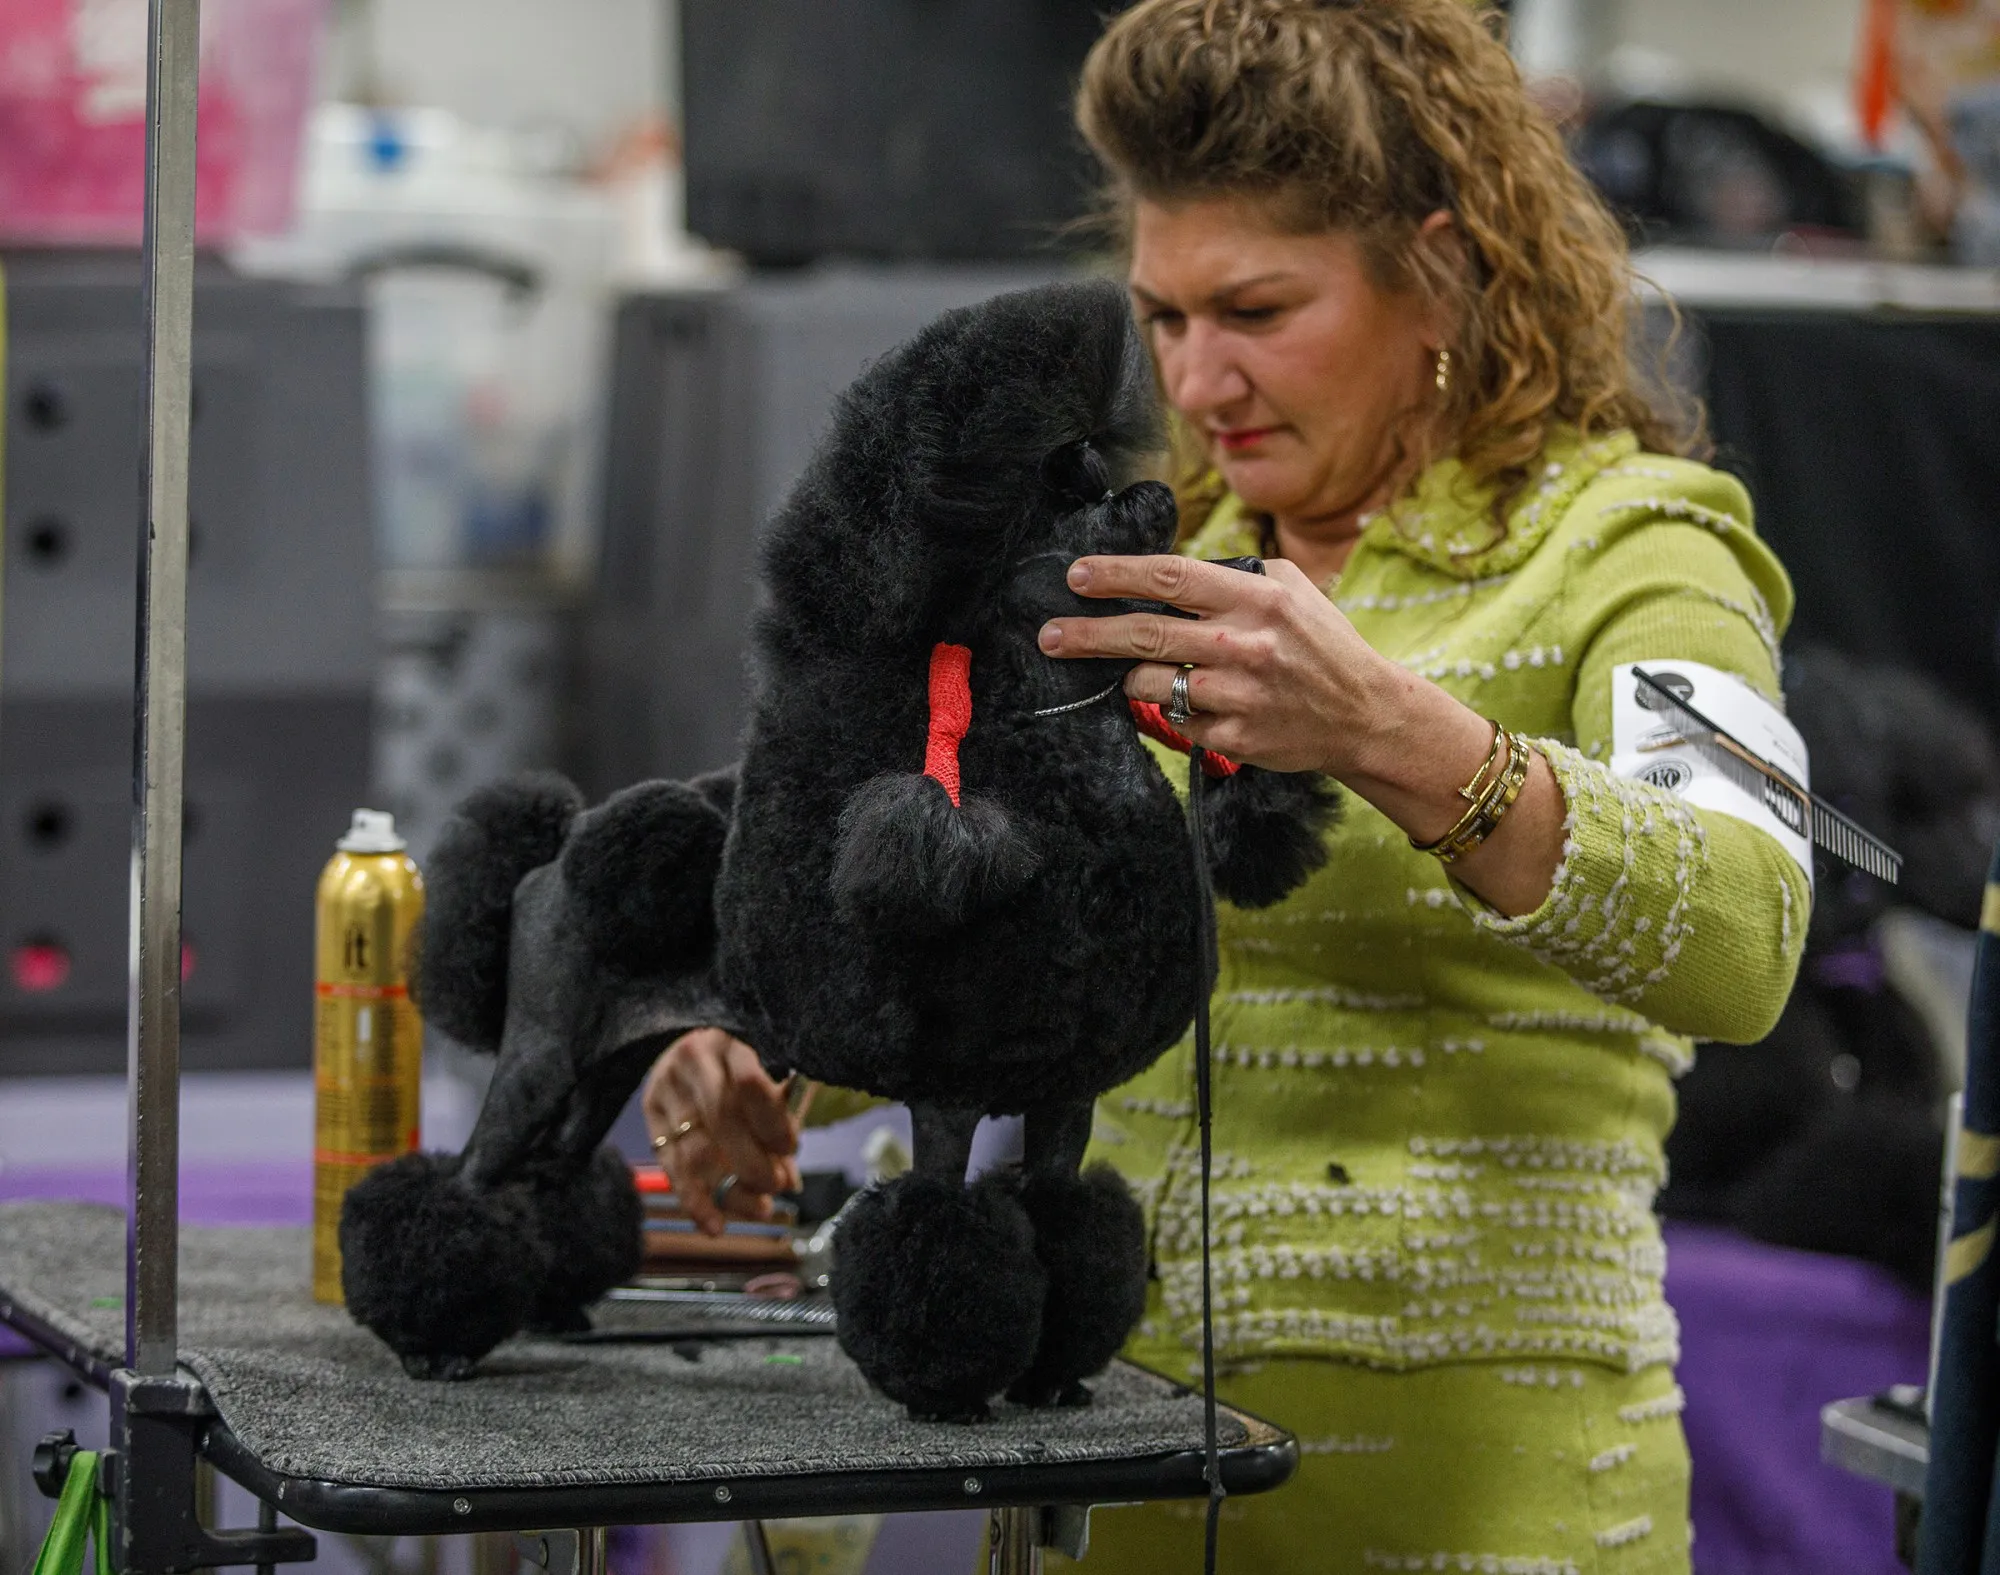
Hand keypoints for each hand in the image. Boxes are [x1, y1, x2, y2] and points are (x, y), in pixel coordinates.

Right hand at [642, 1028, 801, 1235]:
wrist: (690, 1041)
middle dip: (753, 1161)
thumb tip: (791, 1182)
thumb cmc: (742, 1062)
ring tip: (761, 1210)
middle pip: (721, 1118)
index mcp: (730, 1040)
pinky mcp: (650, 1112)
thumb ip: (779, 1120)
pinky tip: (714, 1225)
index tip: (790, 1148)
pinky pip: (672, 1165)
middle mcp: (693, 1058)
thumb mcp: (767, 1073)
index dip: (771, 1121)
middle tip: (777, 1185)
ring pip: (696, 1148)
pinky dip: (695, 1201)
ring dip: (730, 1188)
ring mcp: (666, 1085)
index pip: (750, 1082)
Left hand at [1038, 552, 1565, 916]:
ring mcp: (1237, 695)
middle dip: (1086, 634)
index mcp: (1256, 599)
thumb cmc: (1322, 645)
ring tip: (1119, 672)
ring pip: (1149, 683)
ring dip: (1125, 677)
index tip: (1077, 575)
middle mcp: (1243, 645)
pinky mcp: (1233, 736)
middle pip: (1145, 633)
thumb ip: (1236, 574)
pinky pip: (1175, 721)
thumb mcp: (1292, 591)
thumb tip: (1169, 570)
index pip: (1170, 577)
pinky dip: (1169, 712)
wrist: (1365, 714)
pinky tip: (1184, 704)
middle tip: (1048, 634)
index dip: (1116, 574)